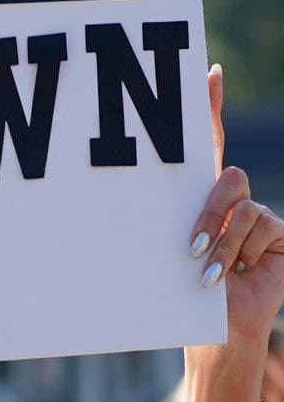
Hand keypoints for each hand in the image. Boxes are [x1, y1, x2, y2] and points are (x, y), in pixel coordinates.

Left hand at [190, 65, 283, 343]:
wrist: (214, 328)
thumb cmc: (182, 292)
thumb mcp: (171, 252)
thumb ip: (169, 223)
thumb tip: (133, 200)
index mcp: (202, 197)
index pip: (210, 143)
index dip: (211, 107)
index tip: (207, 73)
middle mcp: (233, 200)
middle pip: (227, 177)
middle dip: (207, 213)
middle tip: (190, 249)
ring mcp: (259, 215)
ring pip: (243, 207)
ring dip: (221, 245)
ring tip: (207, 275)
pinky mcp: (279, 234)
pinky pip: (263, 226)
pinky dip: (242, 254)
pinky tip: (235, 276)